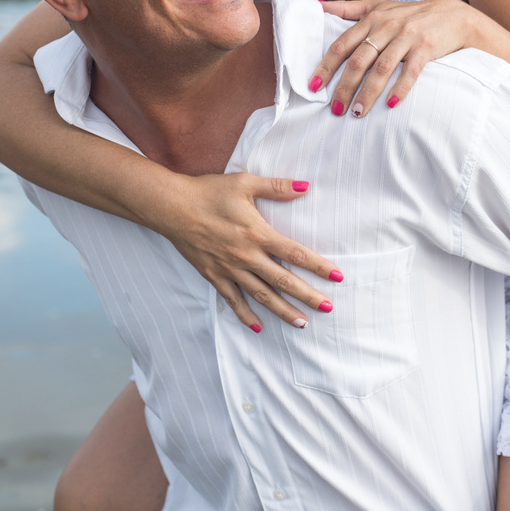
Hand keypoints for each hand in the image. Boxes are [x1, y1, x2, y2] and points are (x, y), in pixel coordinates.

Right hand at [160, 173, 342, 330]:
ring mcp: (229, 269)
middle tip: (327, 308)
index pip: (295, 253)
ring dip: (283, 311)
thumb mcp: (244, 183)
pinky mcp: (213, 275)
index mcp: (257, 233)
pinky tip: (259, 327)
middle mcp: (246, 256)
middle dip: (307, 296)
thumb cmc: (209, 191)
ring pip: (261, 295)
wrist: (172, 207)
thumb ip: (277, 186)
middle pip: (283, 281)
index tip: (337, 276)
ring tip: (301, 323)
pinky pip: (233, 300)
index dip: (318, 266)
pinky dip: (246, 315)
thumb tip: (305, 187)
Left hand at [312, 0, 474, 116]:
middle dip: (345, 87)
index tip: (314, 86)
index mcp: (371, 19)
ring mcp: (407, 37)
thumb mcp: (379, 6)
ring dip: (368, 93)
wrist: (451, 15)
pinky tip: (390, 105)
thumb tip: (319, 6)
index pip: (342, 45)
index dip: (326, 66)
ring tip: (358, 112)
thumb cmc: (409, 14)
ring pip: (382, 69)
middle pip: (359, 61)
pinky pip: (410, 71)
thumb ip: (349, 8)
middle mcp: (387, 27)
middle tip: (335, 109)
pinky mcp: (426, 48)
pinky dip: (400, 88)